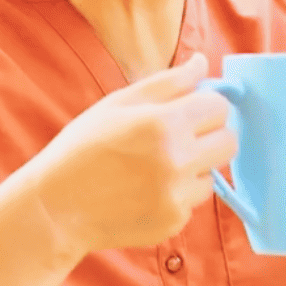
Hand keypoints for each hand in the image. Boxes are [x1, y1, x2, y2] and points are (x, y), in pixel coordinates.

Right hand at [32, 52, 236, 253]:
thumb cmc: (83, 147)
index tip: (188, 111)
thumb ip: (168, 82)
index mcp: (165, 123)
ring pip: (213, 173)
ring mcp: (178, 196)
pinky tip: (146, 191)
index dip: (205, 105)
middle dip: (210, 135)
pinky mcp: (174, 223)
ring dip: (194, 167)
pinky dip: (178, 194)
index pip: (220, 106)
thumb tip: (202, 63)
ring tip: (155, 167)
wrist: (56, 207)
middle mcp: (178, 161)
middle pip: (229, 142)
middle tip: (179, 137)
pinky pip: (194, 201)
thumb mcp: (119, 103)